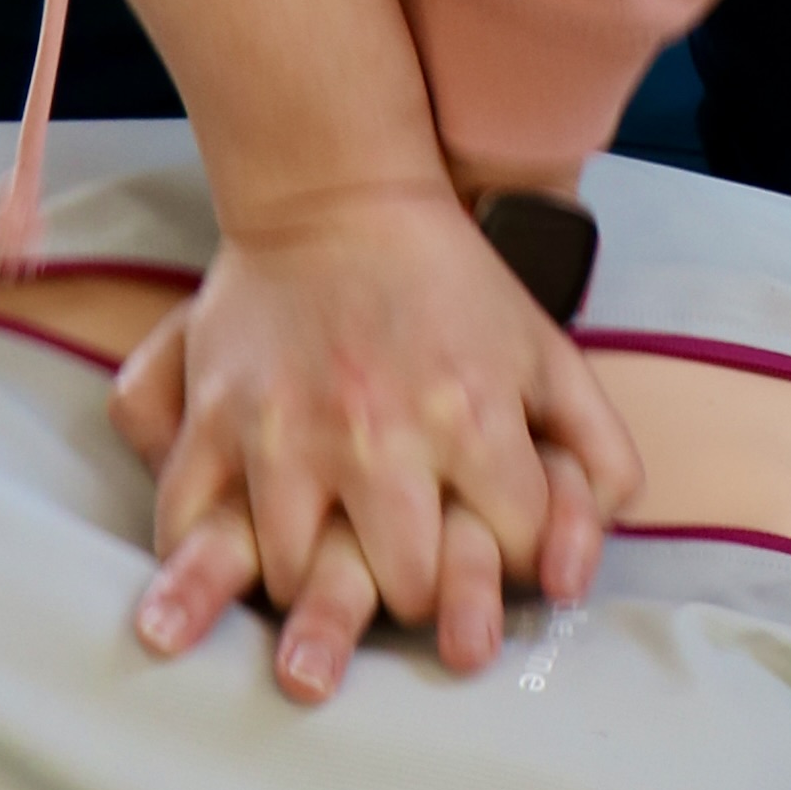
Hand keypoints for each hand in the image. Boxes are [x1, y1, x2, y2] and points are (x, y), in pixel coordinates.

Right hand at [109, 183, 640, 702]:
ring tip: (324, 568)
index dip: (512, 565)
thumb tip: (575, 580)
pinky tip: (232, 562)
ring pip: (298, 578)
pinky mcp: (215, 418)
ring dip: (313, 589)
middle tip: (402, 574)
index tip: (490, 548)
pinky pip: (190, 524)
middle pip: (408, 589)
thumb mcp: (551, 355)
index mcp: (475, 416)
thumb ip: (600, 459)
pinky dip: (200, 558)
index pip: (513, 553)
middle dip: (415, 596)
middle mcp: (382, 434)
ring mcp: (288, 431)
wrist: (336, 193)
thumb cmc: (452, 284)